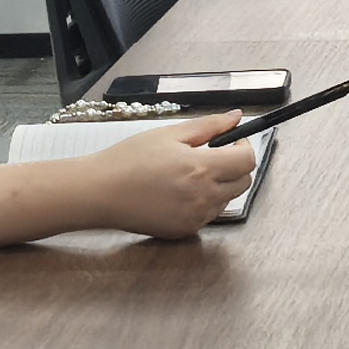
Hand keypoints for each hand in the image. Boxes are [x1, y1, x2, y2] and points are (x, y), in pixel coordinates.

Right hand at [78, 116, 260, 237]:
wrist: (100, 193)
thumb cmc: (129, 160)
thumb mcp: (169, 134)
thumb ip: (209, 126)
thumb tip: (236, 117)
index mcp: (201, 169)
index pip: (247, 160)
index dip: (244, 146)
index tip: (232, 140)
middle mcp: (203, 197)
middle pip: (243, 182)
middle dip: (235, 166)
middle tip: (212, 154)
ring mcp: (195, 217)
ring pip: (227, 199)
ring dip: (220, 185)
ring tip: (190, 173)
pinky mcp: (185, 231)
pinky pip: (209, 214)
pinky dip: (204, 202)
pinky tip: (180, 191)